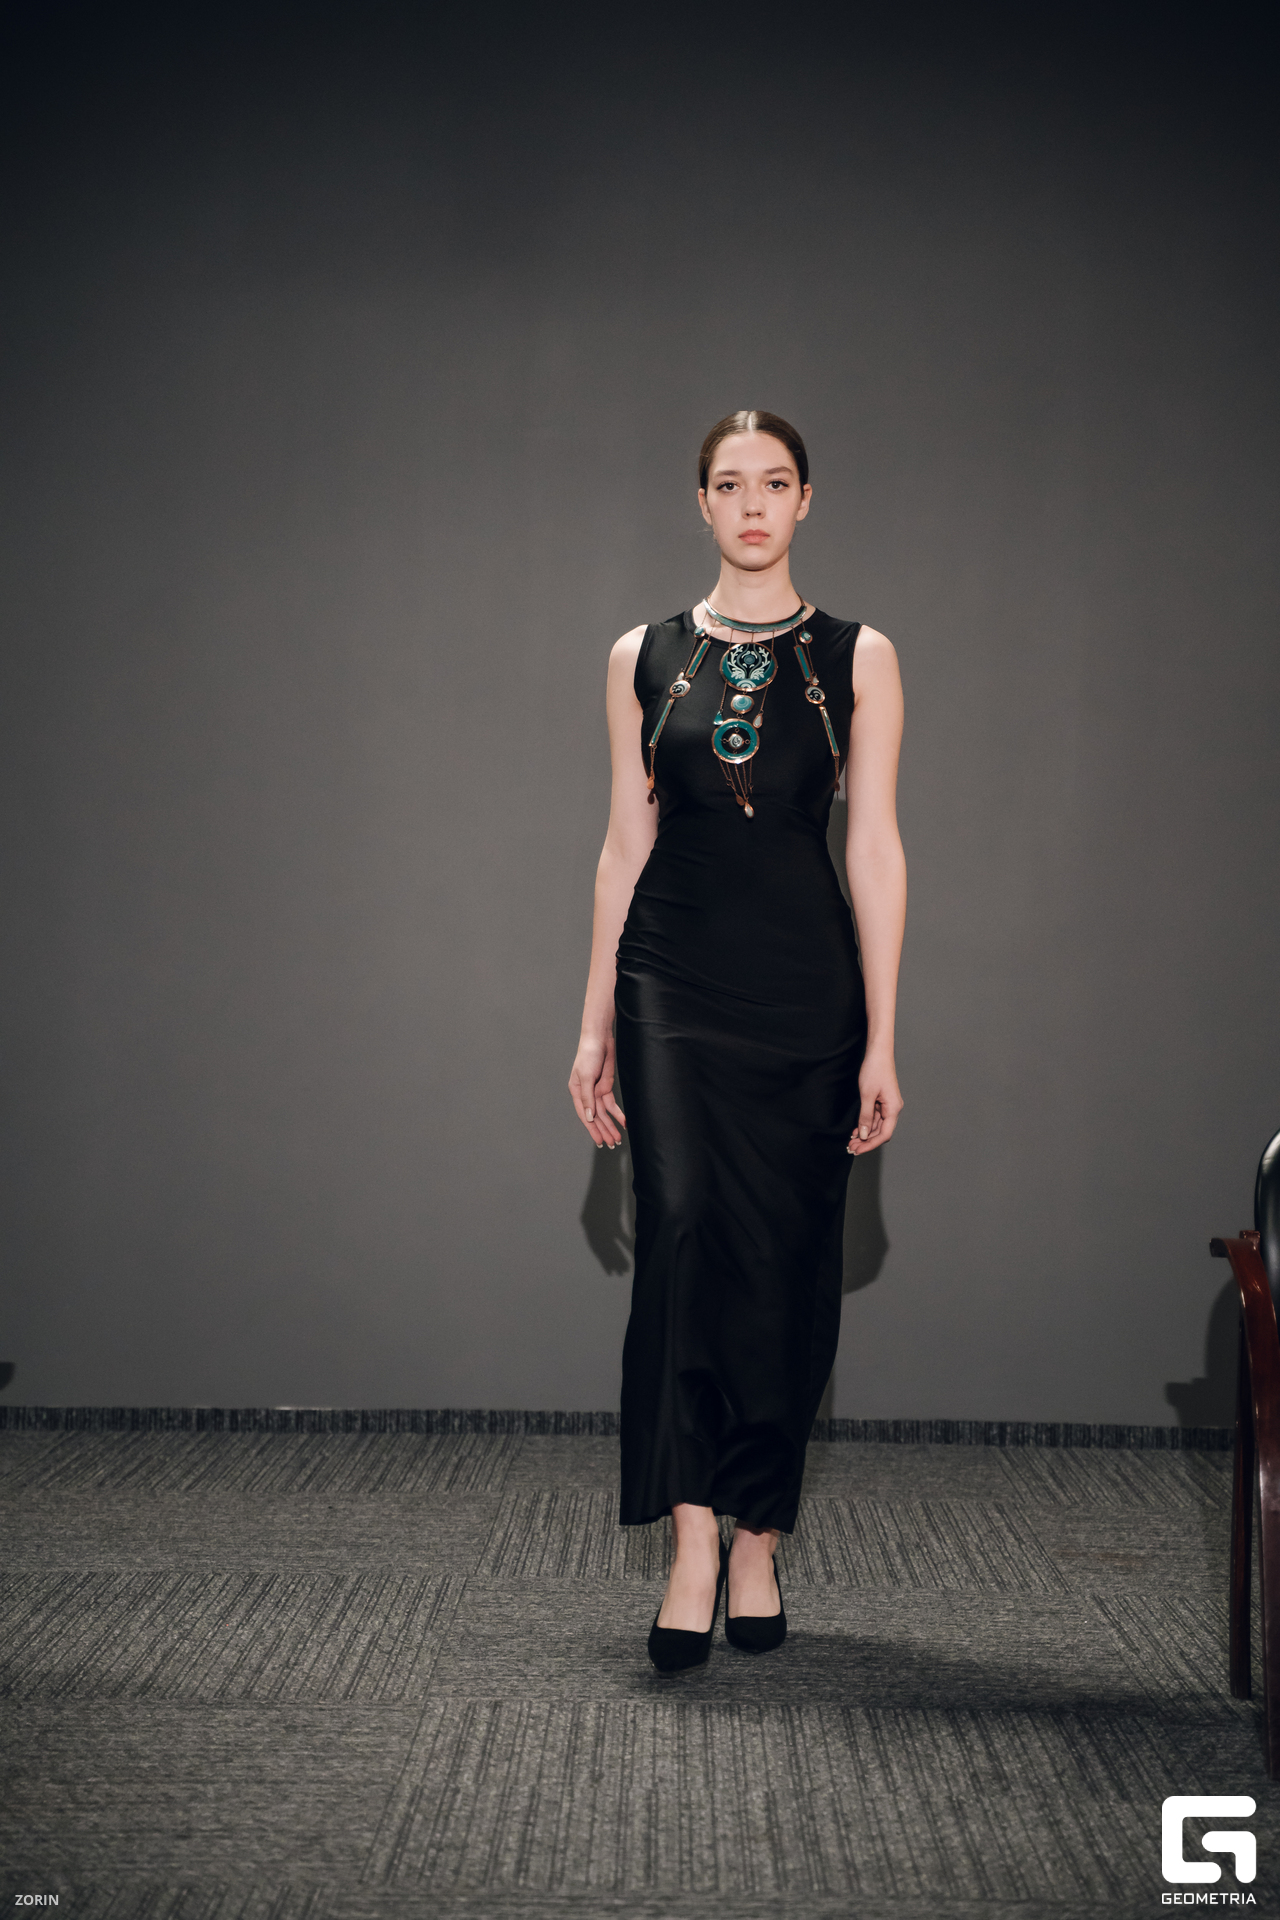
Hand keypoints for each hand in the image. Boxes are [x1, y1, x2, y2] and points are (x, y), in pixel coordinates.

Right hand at [569, 1032, 626, 1147]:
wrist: (600, 1039)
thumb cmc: (588, 1055)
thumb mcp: (586, 1077)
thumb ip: (587, 1098)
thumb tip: (589, 1117)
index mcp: (576, 1092)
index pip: (585, 1115)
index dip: (592, 1129)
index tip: (600, 1141)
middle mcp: (586, 1094)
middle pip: (596, 1116)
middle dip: (604, 1130)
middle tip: (612, 1144)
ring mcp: (596, 1091)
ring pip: (604, 1113)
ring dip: (611, 1125)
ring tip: (617, 1139)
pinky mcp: (606, 1087)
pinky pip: (612, 1104)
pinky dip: (618, 1113)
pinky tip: (623, 1122)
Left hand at [849, 1051, 902, 1154]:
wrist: (878, 1053)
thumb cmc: (875, 1070)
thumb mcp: (867, 1095)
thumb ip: (866, 1116)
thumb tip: (864, 1135)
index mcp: (893, 1109)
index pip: (884, 1134)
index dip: (871, 1144)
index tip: (858, 1149)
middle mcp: (893, 1109)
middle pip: (881, 1132)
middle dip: (867, 1141)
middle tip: (851, 1147)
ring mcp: (888, 1105)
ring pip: (877, 1126)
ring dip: (865, 1134)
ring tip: (851, 1141)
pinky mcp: (882, 1101)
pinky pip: (875, 1118)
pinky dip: (866, 1125)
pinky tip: (856, 1130)